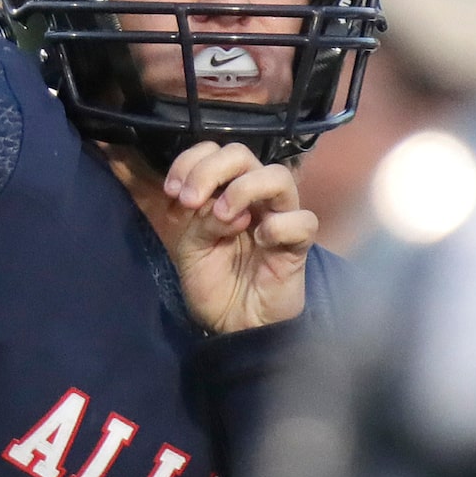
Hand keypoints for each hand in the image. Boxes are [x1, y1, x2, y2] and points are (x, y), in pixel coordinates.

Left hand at [125, 142, 316, 333]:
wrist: (233, 324)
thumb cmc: (214, 281)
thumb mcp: (191, 247)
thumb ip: (197, 218)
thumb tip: (218, 204)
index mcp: (225, 191)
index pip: (213, 152)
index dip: (190, 162)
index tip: (172, 191)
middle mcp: (254, 197)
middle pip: (242, 154)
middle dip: (211, 170)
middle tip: (192, 201)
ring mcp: (280, 216)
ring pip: (279, 176)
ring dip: (244, 189)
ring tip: (224, 216)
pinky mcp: (299, 244)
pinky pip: (303, 220)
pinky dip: (280, 226)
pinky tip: (261, 242)